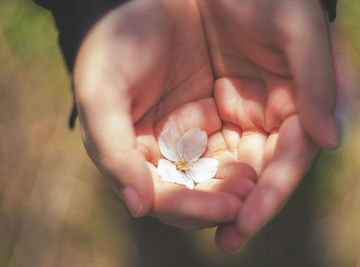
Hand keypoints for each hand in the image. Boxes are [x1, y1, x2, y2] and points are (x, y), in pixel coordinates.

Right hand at [73, 0, 255, 229]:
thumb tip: (139, 207)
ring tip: (253, 185)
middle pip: (187, 194)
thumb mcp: (103, 94)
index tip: (224, 209)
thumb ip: (113, 150)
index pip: (157, 194)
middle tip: (244, 202)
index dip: (188, 206)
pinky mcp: (208, 118)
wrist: (150, 3)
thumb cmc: (116, 45)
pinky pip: (227, 149)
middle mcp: (156, 151)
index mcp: (128, 152)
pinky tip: (256, 163)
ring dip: (231, 188)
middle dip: (215, 202)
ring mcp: (184, 136)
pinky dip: (242, 160)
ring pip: (210, 177)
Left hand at [197, 0, 334, 251]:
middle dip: (242, 205)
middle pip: (260, 172)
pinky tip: (180, 187)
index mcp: (296, 103)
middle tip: (224, 239)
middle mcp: (270, 115)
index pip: (289, 160)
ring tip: (197, 223)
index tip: (247, 222)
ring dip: (218, 196)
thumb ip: (316, 80)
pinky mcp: (212, 108)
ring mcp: (240, 114)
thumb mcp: (296, 27)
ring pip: (232, 165)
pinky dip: (196, 169)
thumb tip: (330, 140)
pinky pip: (204, 145)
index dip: (272, 193)